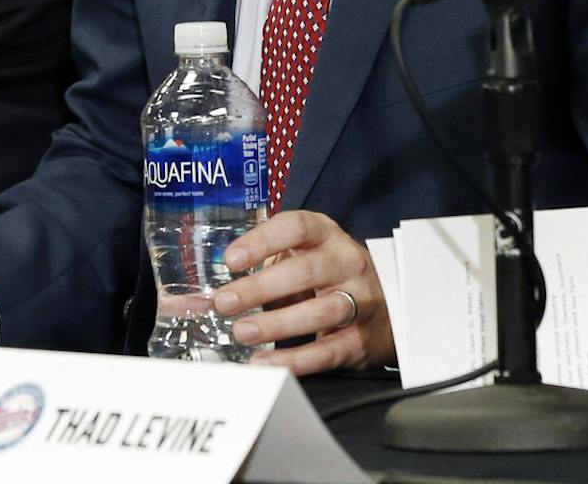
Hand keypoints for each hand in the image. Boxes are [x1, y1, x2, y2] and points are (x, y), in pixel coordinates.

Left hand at [214, 210, 391, 373]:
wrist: (390, 305)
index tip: (231, 259)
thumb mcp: (303, 258)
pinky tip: (266, 361)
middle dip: (261, 287)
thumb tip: (198, 294)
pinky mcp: (361, 339)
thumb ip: (262, 267)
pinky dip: (295, 359)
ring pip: (321, 311)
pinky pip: (328, 350)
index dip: (263, 241)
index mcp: (327, 236)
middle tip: (224, 302)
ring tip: (242, 332)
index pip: (296, 227)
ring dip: (278, 323)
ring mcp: (360, 300)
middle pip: (306, 271)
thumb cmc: (329, 277)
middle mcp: (347, 263)